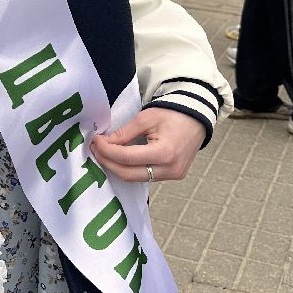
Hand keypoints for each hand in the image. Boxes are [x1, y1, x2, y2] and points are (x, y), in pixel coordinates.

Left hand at [90, 107, 207, 183]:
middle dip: (108, 162)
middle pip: (129, 174)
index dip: (107, 150)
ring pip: (136, 178)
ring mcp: (173, 175)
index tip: (96, 141)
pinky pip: (146, 176)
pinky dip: (131, 169)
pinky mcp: (173, 176)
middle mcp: (169, 169)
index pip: (126, 158)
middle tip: (96, 149)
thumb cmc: (173, 114)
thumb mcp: (145, 118)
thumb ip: (124, 133)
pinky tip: (120, 159)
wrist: (196, 118)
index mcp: (164, 153)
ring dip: (118, 167)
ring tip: (105, 153)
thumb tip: (104, 143)